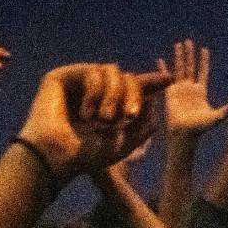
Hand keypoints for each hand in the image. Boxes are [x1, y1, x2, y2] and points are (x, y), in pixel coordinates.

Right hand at [18, 63, 169, 178]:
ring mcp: (78, 83)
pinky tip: (86, 113)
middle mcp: (94, 93)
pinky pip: (93, 71)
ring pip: (112, 71)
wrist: (57, 157)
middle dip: (133, 95)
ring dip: (114, 95)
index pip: (133, 88)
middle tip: (128, 117)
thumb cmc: (86, 156)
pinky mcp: (62, 76)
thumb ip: (144, 125)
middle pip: (127, 77)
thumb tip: (153, 99)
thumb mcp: (124, 144)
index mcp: (108, 107)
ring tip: (102, 120)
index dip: (152, 82)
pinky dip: (95, 92)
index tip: (169, 79)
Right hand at [158, 39, 227, 137]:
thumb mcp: (217, 116)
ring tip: (178, 44)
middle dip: (190, 54)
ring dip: (178, 57)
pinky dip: (163, 69)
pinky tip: (160, 60)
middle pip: (190, 66)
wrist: (184, 133)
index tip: (204, 49)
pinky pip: (166, 78)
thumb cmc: (200, 127)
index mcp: (201, 91)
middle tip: (188, 41)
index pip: (203, 72)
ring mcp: (179, 90)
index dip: (204, 61)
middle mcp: (190, 88)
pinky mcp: (170, 93)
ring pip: (179, 69)